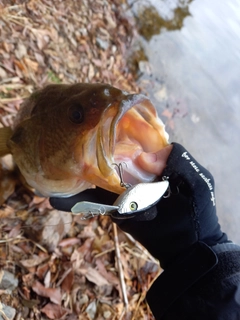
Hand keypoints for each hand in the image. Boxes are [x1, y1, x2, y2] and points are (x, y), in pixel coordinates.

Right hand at [50, 143, 227, 268]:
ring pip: (99, 179)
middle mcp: (137, 173)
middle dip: (92, 152)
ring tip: (58, 168)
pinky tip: (60, 199)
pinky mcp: (117, 210)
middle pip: (111, 159)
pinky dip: (78, 201)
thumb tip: (144, 156)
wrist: (188, 248)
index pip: (134, 142)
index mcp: (155, 162)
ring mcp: (124, 192)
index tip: (97, 124)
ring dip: (80, 176)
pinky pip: (97, 202)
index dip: (118, 134)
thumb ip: (178, 161)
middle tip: (69, 144)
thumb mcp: (197, 181)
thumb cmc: (196, 211)